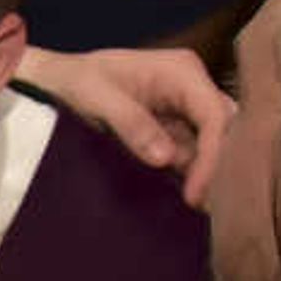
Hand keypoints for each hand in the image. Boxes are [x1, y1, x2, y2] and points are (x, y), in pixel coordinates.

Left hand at [24, 42, 231, 202]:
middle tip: (199, 207)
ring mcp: (185, 111)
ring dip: (204, 177)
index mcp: (182, 72)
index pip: (215, 115)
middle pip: (223, 132)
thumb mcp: (95, 96)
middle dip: (216, 169)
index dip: (213, 156)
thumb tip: (165, 158)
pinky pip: (192, 156)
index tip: (195, 193)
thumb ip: (131, 123)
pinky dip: (189, 177)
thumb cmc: (75, 80)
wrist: (56, 82)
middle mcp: (192, 89)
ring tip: (193, 209)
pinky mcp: (175, 130)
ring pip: (212, 148)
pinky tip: (183, 200)